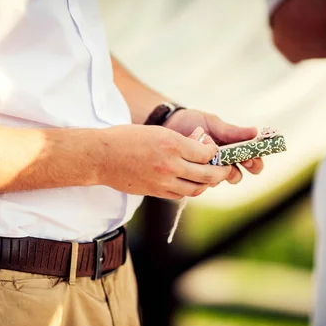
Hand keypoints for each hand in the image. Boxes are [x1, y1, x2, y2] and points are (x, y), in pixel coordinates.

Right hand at [96, 125, 230, 199]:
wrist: (101, 157)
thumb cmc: (126, 138)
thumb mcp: (157, 131)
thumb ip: (180, 140)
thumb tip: (201, 144)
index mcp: (172, 144)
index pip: (206, 153)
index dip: (215, 153)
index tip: (215, 150)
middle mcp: (170, 164)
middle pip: (207, 174)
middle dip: (220, 172)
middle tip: (224, 169)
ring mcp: (163, 181)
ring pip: (196, 189)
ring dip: (206, 184)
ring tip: (208, 177)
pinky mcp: (156, 192)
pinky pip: (180, 194)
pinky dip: (189, 189)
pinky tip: (189, 182)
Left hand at [164, 109, 264, 183]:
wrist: (167, 124)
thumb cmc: (193, 121)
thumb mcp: (212, 123)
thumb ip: (232, 131)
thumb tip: (255, 132)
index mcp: (232, 147)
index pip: (251, 159)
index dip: (255, 162)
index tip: (251, 160)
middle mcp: (222, 161)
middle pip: (237, 176)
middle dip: (234, 172)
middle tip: (228, 165)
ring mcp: (208, 169)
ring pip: (219, 180)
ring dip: (215, 173)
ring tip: (206, 159)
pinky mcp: (193, 175)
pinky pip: (201, 182)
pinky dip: (200, 174)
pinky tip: (192, 163)